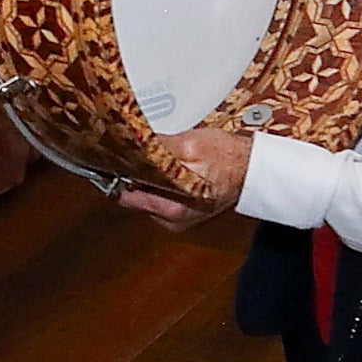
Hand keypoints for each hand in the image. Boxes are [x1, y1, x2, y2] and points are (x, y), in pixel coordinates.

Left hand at [109, 125, 250, 227]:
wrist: (253, 167)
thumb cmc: (229, 160)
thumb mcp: (191, 146)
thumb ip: (158, 148)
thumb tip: (130, 142)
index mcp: (172, 210)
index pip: (127, 195)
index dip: (117, 174)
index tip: (107, 159)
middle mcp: (172, 219)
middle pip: (134, 193)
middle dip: (130, 172)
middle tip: (123, 150)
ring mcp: (176, 215)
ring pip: (145, 192)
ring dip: (142, 174)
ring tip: (142, 154)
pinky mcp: (181, 207)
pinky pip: (157, 192)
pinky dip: (155, 178)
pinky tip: (159, 163)